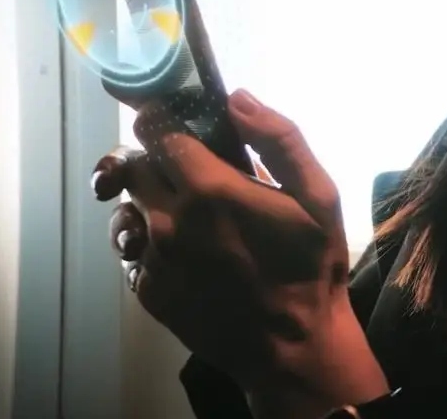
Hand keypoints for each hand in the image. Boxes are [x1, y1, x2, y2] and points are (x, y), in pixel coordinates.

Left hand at [92, 89, 387, 415]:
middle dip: (158, 159)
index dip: (166, 118)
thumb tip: (238, 98)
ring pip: (127, 206)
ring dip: (149, 200)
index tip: (181, 121)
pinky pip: (133, 247)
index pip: (157, 128)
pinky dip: (151, 241)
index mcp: (210, 189)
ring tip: (186, 213)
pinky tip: (187, 251)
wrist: (292, 348)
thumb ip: (279, 139)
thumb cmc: (311, 267)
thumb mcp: (319, 196)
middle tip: (190, 170)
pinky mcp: (145, 288)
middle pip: (133, 164)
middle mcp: (169, 220)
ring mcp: (152, 258)